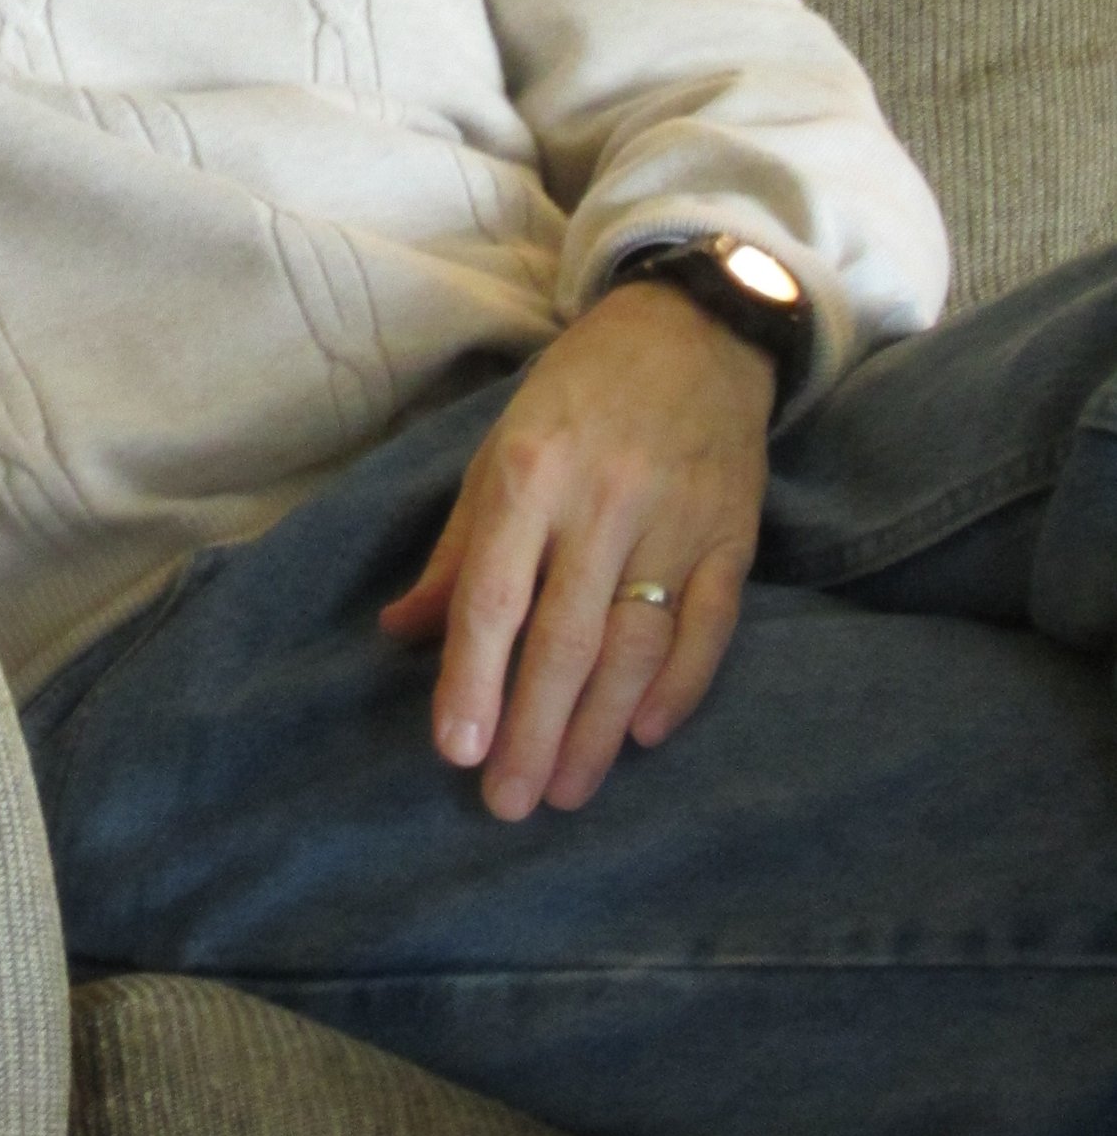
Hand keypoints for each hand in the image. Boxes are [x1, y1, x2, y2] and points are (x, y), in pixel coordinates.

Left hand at [376, 281, 774, 819]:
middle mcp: (604, 501)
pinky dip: (681, 687)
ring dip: (598, 728)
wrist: (691, 332)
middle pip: (565, 637)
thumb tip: (401, 632)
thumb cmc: (577, 397)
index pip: (495, 595)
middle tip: (508, 803)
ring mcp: (676, 521)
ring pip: (635, 645)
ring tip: (566, 790)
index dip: (473, 677)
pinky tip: (645, 736)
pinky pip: (711, 626)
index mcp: (532, 473)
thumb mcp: (500, 449)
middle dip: (533, 729)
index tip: (456, 750)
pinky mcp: (734, 536)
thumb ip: (458, 548)